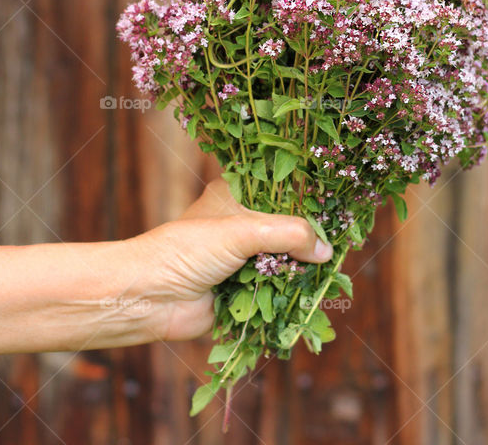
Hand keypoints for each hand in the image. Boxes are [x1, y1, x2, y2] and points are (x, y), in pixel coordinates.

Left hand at [117, 179, 332, 341]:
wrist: (148, 298)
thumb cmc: (186, 251)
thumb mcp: (243, 231)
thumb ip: (289, 235)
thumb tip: (326, 251)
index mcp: (237, 195)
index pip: (283, 189)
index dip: (310, 198)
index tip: (338, 207)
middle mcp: (242, 224)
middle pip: (289, 228)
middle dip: (310, 240)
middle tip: (339, 244)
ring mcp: (243, 258)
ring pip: (286, 261)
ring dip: (301, 271)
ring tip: (327, 273)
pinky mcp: (244, 290)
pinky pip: (277, 291)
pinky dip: (290, 295)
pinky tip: (309, 296)